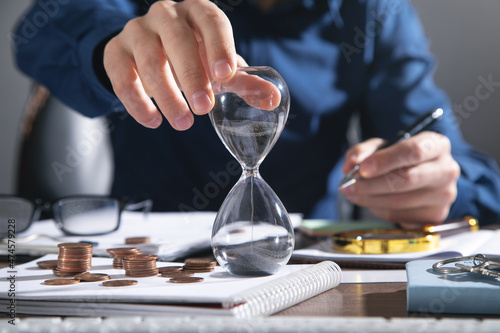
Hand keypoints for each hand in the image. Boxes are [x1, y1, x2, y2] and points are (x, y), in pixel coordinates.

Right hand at [103, 0, 245, 129]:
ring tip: (183, 122)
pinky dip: (137, 101)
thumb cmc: (193, 58)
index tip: (225, 75)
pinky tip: (153, 121)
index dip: (219, 45)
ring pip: (149, 59)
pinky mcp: (115, 52)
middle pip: (178, 39)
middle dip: (191, 75)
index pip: (211, 20)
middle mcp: (166, 15)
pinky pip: (121, 76)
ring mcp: (137, 31)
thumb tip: (273, 99)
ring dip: (166, 94)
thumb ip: (244, 82)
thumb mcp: (218, 68)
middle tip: (204, 108)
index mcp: (197, 13)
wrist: (148, 54)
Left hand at [340, 132, 460, 226]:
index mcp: (436, 145)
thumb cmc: (399, 160)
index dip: (385, 160)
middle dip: (372, 184)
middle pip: (406, 179)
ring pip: (399, 201)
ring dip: (369, 199)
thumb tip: (351, 166)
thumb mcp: (380, 147)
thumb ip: (362, 152)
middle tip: (349, 186)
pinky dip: (378, 210)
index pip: (413, 151)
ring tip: (354, 193)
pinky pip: (399, 216)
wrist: (419, 181)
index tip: (363, 169)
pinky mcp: (435, 216)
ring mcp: (444, 195)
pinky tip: (373, 202)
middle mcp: (446, 170)